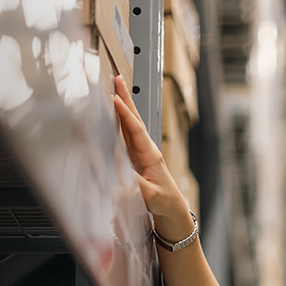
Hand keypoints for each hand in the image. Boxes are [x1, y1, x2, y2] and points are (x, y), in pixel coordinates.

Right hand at [112, 76, 187, 220]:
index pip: (135, 130)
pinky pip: (125, 134)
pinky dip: (119, 120)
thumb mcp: (151, 196)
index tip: (115, 100)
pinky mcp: (135, 156)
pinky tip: (113, 113)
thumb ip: (137, 186)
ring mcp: (140, 151)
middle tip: (117, 79)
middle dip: (125, 98)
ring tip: (115, 89)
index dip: (124, 115)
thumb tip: (121, 177)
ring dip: (122, 106)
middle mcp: (146, 149)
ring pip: (129, 124)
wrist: (171, 207)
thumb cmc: (164, 201)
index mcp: (150, 155)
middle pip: (134, 119)